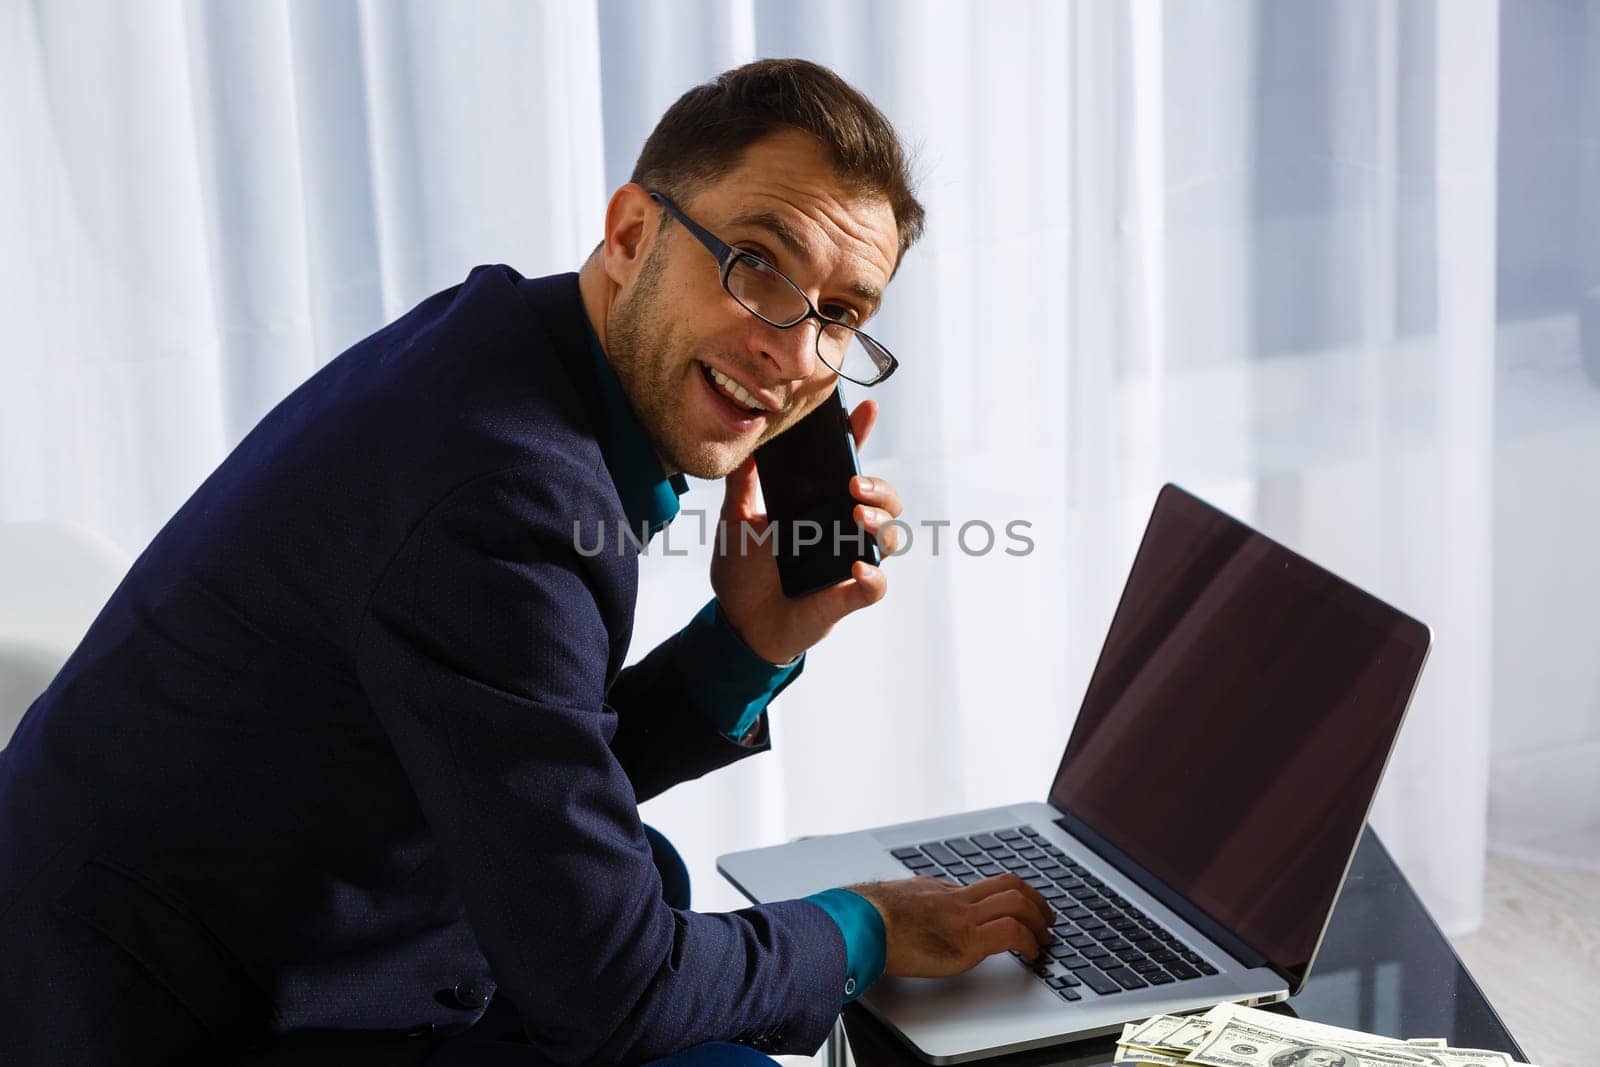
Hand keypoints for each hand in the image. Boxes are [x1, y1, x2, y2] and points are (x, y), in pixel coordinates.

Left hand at [710, 397, 904, 665]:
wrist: (740, 623)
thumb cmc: (742, 572)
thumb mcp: (735, 519)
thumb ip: (742, 482)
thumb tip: (746, 438)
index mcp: (817, 504)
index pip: (845, 465)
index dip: (859, 437)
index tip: (866, 409)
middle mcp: (840, 529)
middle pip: (883, 498)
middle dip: (879, 486)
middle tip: (852, 485)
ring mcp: (849, 560)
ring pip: (890, 535)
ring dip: (881, 522)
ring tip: (856, 515)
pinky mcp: (849, 595)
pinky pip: (876, 584)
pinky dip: (872, 575)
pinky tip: (855, 568)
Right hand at [847, 873, 1056, 978]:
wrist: (861, 923)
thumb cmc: (869, 916)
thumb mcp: (899, 899)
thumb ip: (919, 902)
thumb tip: (921, 907)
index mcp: (941, 890)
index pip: (986, 885)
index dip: (1010, 896)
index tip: (1020, 907)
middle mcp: (957, 898)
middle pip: (1010, 884)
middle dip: (1036, 900)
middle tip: (1047, 917)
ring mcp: (963, 917)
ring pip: (1017, 902)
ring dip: (1039, 919)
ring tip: (1045, 938)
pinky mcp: (966, 941)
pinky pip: (1011, 932)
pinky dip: (1029, 941)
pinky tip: (1031, 954)